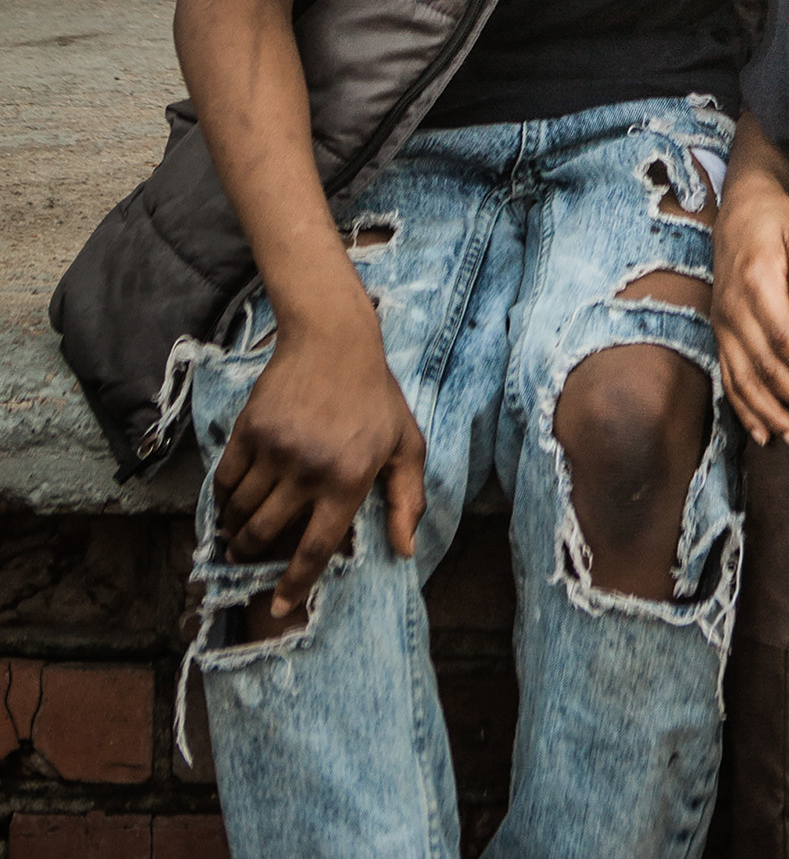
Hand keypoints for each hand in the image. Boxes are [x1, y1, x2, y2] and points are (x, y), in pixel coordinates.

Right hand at [212, 298, 424, 618]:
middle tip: (246, 557)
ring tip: (238, 531)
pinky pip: (225, 481)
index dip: (294, 585)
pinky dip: (224, 498)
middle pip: (265, 536)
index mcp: (349, 480)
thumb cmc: (374, 396)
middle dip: (250, 556)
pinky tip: (231, 499)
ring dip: (234, 530)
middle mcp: (309, 470)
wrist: (333, 339)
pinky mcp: (249, 430)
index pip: (315, 549)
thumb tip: (404, 551)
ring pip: (240, 512)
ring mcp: (276, 450)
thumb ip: (407, 499)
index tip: (280, 607)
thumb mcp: (406, 444)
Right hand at [715, 168, 788, 448]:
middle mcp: (732, 310)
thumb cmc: (778, 220)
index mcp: (755, 282)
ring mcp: (722, 325)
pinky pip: (729, 379)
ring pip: (745, 380)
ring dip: (772, 414)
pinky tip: (764, 434)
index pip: (781, 334)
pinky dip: (745, 410)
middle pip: (765, 365)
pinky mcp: (720, 334)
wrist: (740, 209)